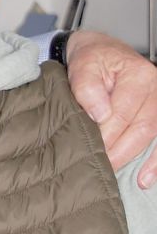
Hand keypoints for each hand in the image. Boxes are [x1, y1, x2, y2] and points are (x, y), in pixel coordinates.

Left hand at [66, 30, 156, 187]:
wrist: (101, 52)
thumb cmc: (92, 60)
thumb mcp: (83, 66)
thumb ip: (87, 87)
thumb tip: (100, 114)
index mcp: (139, 75)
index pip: (123, 112)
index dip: (107, 134)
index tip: (90, 150)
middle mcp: (156, 88)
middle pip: (143, 127)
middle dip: (122, 151)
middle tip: (103, 168)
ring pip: (155, 134)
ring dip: (147, 161)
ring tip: (136, 181)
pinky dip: (156, 158)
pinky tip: (148, 176)